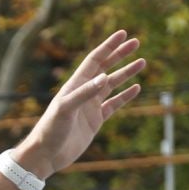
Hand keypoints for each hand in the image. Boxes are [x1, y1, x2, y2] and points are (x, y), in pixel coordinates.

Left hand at [12, 31, 145, 179]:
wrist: (46, 155)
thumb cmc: (50, 130)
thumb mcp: (65, 109)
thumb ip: (84, 93)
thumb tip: (105, 77)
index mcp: (75, 85)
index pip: (95, 60)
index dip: (109, 46)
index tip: (123, 34)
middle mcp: (83, 92)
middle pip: (105, 68)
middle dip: (120, 55)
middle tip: (137, 42)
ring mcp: (90, 106)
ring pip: (112, 84)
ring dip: (126, 73)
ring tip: (142, 62)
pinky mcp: (95, 121)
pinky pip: (113, 104)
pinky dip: (125, 96)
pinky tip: (136, 88)